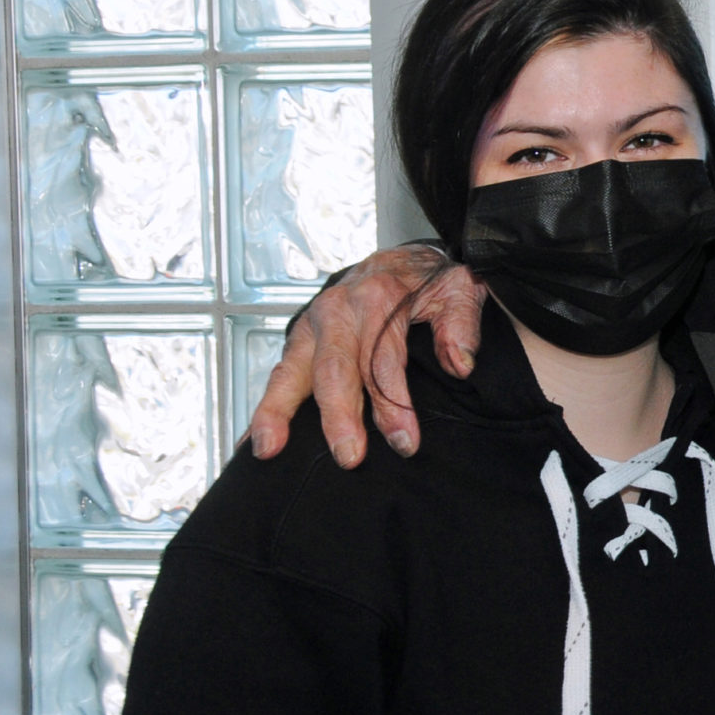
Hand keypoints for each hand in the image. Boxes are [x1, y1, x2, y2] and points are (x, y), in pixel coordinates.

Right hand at [246, 246, 485, 466]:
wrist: (401, 258)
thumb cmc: (429, 280)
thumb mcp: (460, 288)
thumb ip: (462, 325)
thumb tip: (461, 365)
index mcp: (378, 299)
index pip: (384, 361)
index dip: (394, 405)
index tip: (405, 443)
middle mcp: (338, 311)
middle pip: (334, 369)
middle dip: (339, 416)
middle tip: (349, 456)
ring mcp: (312, 324)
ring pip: (292, 370)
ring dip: (278, 411)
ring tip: (269, 448)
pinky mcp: (299, 337)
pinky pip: (279, 374)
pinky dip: (266, 406)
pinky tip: (252, 440)